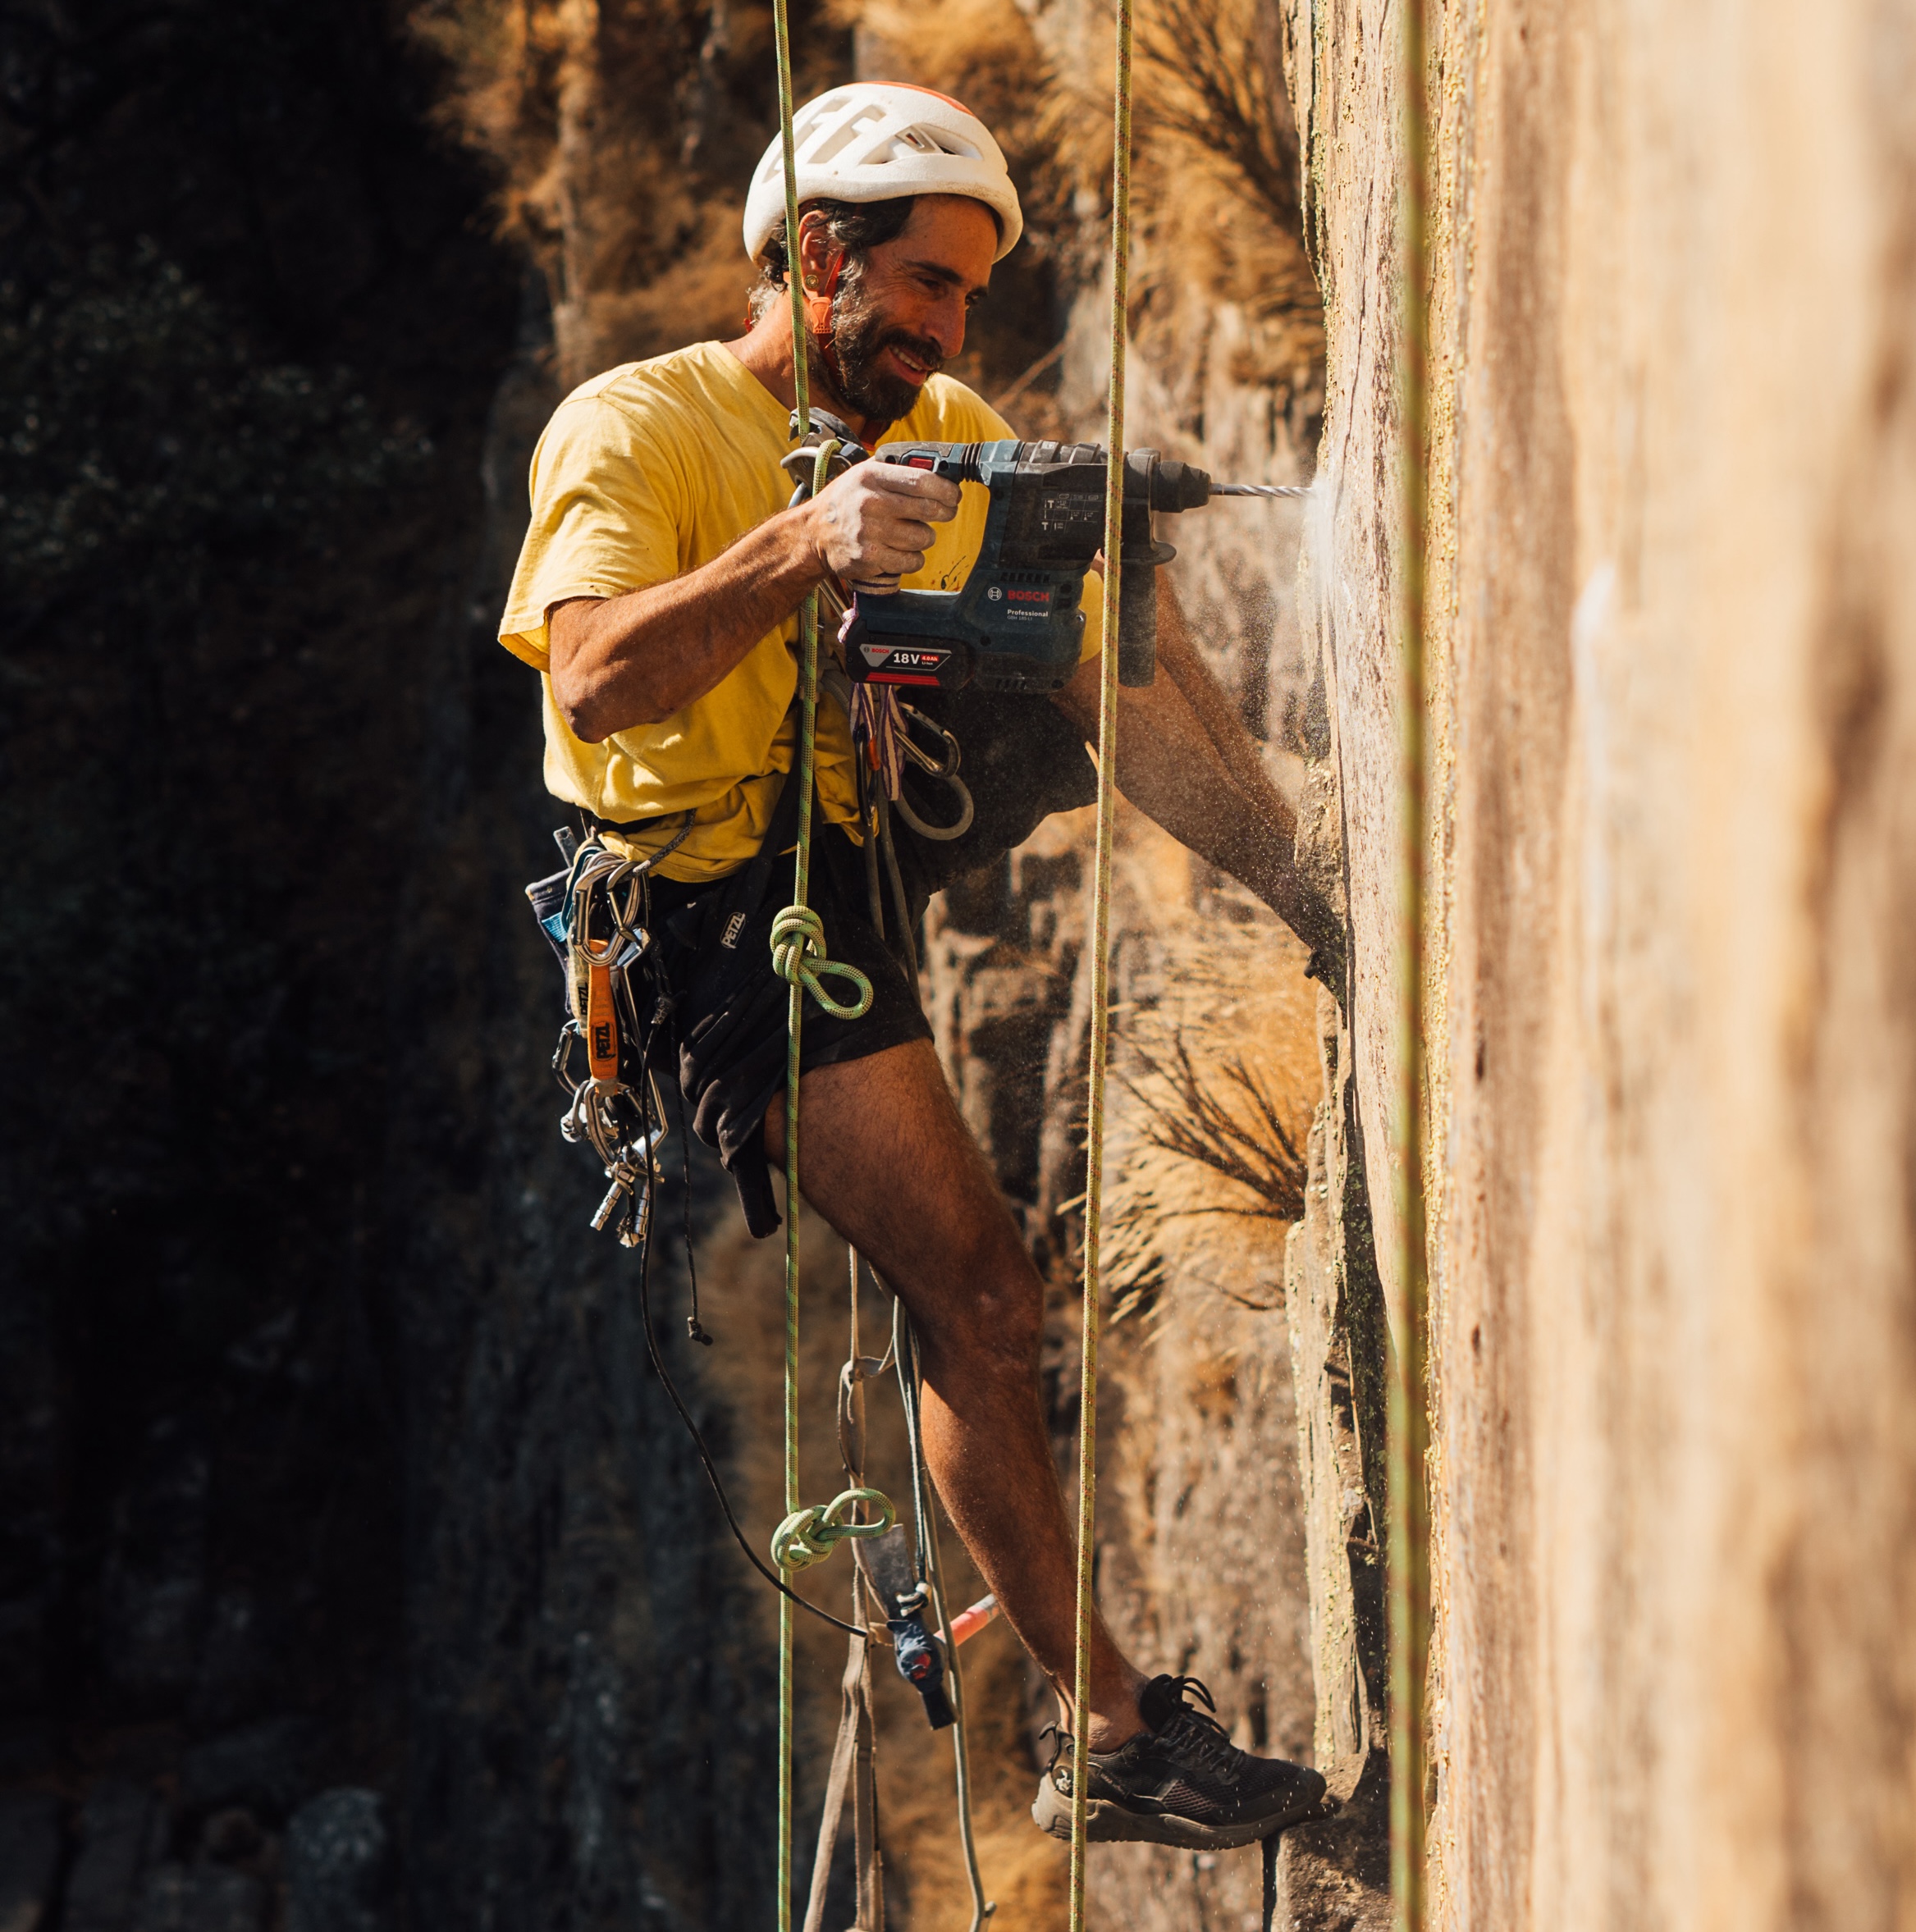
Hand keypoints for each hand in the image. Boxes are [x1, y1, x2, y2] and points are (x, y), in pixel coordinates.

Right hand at [804, 462, 959, 592]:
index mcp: (872, 476)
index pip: (923, 481)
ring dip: (924, 537)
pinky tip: (901, 550)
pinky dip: (913, 558)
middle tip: (945, 513)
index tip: (953, 496)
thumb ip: (897, 472)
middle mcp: (871, 502)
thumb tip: (938, 475)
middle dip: (944, 512)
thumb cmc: (846, 501)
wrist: (814, 533)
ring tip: (911, 533)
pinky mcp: (870, 558)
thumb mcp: (865, 474)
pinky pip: (912, 561)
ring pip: (923, 538)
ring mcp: (870, 532)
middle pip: (929, 510)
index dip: (946, 490)